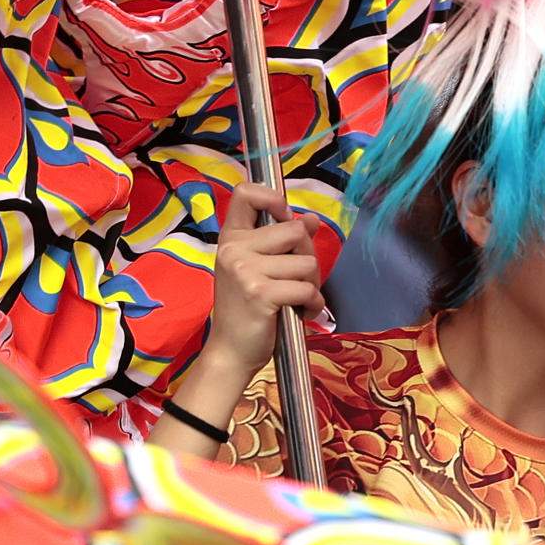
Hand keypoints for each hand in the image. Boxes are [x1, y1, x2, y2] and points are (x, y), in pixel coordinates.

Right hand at [208, 182, 324, 375]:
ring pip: (307, 262)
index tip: (285, 217)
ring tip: (297, 299)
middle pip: (295, 230)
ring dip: (312, 284)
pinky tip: (302, 313)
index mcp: (231, 238)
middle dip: (308, 255)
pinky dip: (313, 304)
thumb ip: (284, 242)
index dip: (273, 198)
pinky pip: (306, 288)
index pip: (245, 193)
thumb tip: (311, 219)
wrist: (231, 351)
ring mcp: (246, 271)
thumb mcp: (261, 269)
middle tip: (298, 279)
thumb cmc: (248, 309)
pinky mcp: (261, 293)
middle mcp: (234, 249)